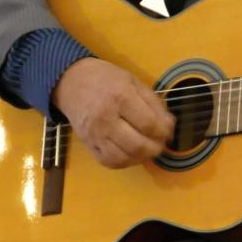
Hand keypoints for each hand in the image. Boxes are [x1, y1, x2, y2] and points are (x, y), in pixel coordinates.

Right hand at [52, 57, 174, 168]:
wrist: (71, 82)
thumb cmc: (105, 78)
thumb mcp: (133, 81)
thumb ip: (153, 102)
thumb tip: (169, 125)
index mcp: (121, 97)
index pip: (148, 124)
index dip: (164, 132)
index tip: (169, 131)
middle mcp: (106, 118)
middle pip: (137, 145)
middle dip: (156, 148)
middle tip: (162, 143)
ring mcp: (95, 134)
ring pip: (124, 158)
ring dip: (142, 158)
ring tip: (149, 149)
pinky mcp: (88, 144)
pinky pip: (109, 162)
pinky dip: (125, 162)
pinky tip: (132, 154)